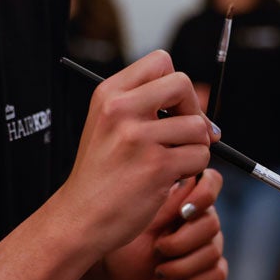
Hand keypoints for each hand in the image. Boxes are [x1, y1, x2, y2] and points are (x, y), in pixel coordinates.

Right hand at [58, 51, 214, 256]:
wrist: (80, 218)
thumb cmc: (100, 175)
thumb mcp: (107, 125)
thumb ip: (142, 106)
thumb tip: (197, 107)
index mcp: (109, 94)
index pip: (160, 61)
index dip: (176, 85)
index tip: (177, 109)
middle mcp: (121, 110)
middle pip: (182, 84)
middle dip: (195, 110)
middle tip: (190, 133)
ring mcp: (139, 138)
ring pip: (198, 127)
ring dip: (195, 147)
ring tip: (171, 162)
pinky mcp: (156, 166)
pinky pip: (200, 156)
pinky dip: (193, 169)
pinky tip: (169, 178)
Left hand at [98, 171, 226, 279]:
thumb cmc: (124, 252)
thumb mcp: (139, 224)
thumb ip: (166, 203)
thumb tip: (189, 179)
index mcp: (184, 200)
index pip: (211, 182)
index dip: (205, 193)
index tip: (183, 211)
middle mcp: (200, 220)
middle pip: (212, 222)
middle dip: (180, 241)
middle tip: (157, 248)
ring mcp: (208, 246)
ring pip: (213, 251)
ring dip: (181, 266)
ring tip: (159, 270)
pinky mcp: (212, 273)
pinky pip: (217, 273)